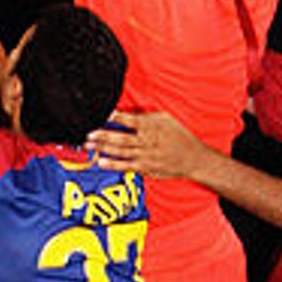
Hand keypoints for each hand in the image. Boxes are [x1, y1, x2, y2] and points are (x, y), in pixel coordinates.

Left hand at [91, 108, 212, 184]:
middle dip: (103, 136)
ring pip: (120, 152)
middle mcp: (147, 141)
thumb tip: (127, 112)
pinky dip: (113, 164)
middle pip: (121, 138)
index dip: (115, 117)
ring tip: (88, 145)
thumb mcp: (165, 118)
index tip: (101, 114)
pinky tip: (101, 162)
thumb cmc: (178, 135)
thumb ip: (146, 115)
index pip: (129, 120)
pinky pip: (126, 166)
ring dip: (103, 149)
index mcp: (151, 126)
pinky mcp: (145, 168)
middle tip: (88, 133)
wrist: (192, 158)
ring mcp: (145, 156)